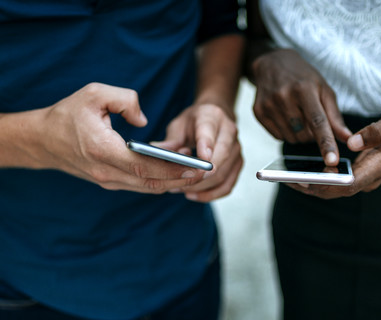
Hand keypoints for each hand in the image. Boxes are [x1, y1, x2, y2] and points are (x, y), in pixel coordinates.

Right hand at [35, 83, 203, 192]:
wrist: (43, 140)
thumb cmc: (68, 114)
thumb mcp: (94, 94)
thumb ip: (125, 99)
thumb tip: (145, 121)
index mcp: (102, 150)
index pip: (144, 166)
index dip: (172, 169)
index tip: (195, 167)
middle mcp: (106, 172)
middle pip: (150, 182)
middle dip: (180, 180)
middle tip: (204, 172)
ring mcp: (107, 181)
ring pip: (147, 187)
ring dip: (171, 182)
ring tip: (194, 169)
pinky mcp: (109, 182)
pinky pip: (140, 184)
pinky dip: (159, 180)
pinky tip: (174, 170)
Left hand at [156, 103, 242, 201]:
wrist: (216, 117)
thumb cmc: (195, 122)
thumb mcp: (179, 124)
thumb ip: (171, 140)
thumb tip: (157, 152)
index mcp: (212, 117)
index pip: (210, 133)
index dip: (205, 147)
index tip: (198, 161)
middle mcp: (229, 132)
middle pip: (220, 158)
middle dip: (199, 175)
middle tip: (179, 183)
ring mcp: (237, 149)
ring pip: (222, 176)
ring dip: (201, 187)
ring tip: (181, 189)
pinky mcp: (238, 164)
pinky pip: (226, 186)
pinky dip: (210, 194)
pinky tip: (193, 194)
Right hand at [251, 48, 351, 165]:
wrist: (272, 63)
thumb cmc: (303, 78)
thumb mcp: (324, 90)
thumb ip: (335, 117)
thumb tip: (348, 139)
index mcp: (304, 89)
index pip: (317, 122)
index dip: (326, 143)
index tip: (332, 161)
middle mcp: (283, 97)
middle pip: (304, 134)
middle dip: (312, 134)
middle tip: (311, 118)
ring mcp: (268, 105)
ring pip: (291, 138)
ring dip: (300, 134)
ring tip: (298, 115)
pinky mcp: (258, 112)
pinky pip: (278, 137)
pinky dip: (287, 132)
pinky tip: (286, 116)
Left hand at [288, 104, 380, 198]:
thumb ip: (377, 130)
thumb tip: (351, 143)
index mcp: (379, 166)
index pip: (350, 183)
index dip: (328, 184)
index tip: (307, 180)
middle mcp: (369, 178)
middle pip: (336, 191)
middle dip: (310, 187)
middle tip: (284, 178)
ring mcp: (362, 178)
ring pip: (332, 189)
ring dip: (309, 185)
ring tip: (283, 176)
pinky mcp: (356, 174)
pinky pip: (333, 182)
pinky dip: (315, 179)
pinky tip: (297, 171)